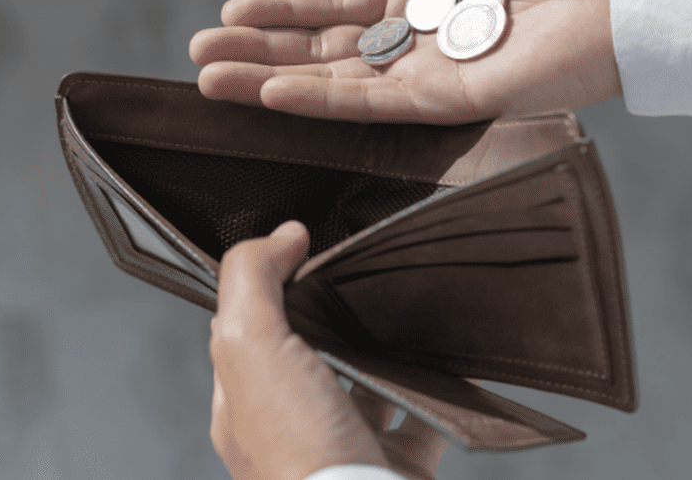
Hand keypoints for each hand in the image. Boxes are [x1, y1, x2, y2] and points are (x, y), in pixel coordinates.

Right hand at [190, 0, 624, 123]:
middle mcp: (422, 37)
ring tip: (210, 80)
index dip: (286, 7)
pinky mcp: (449, 103)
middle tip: (201, 56)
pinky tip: (270, 94)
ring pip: (334, 80)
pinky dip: (318, 99)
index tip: (234, 12)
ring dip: (270, 80)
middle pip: (325, 47)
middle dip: (261, 51)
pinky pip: (371, 102)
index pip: (341, 3)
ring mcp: (431, 74)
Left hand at [210, 221, 449, 479]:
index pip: (245, 329)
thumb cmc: (300, 453)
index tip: (301, 250)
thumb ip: (252, 280)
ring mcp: (342, 447)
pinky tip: (448, 367)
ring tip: (403, 315)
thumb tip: (281, 235)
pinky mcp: (393, 463)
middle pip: (308, 353)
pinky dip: (434, 391)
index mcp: (243, 401)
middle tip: (357, 280)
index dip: (268, 285)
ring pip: (362, 385)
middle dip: (332, 317)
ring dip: (381, 352)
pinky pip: (418, 419)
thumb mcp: (252, 346)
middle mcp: (288, 426)